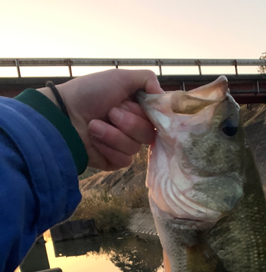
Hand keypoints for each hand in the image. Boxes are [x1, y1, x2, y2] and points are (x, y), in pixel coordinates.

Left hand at [38, 69, 162, 170]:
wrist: (64, 115)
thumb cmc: (89, 93)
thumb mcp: (119, 77)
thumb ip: (146, 79)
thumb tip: (162, 94)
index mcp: (137, 109)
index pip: (158, 118)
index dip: (148, 114)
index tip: (136, 106)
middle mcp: (133, 128)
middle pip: (148, 134)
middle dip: (128, 122)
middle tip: (110, 112)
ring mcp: (123, 145)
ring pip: (134, 148)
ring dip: (113, 135)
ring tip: (94, 125)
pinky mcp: (114, 161)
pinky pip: (123, 160)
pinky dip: (107, 148)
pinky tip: (94, 139)